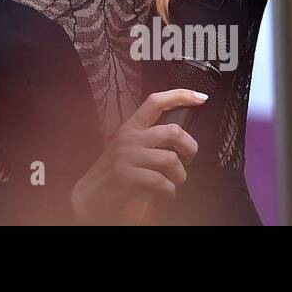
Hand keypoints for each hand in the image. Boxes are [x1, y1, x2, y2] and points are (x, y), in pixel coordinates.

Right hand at [70, 89, 204, 223]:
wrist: (90, 196)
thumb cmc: (115, 173)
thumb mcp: (130, 149)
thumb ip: (150, 140)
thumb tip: (180, 138)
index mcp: (131, 127)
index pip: (155, 102)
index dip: (179, 96)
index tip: (200, 97)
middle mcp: (129, 137)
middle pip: (172, 131)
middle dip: (190, 147)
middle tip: (188, 159)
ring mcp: (127, 155)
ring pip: (170, 159)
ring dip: (180, 175)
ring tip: (174, 182)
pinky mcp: (126, 175)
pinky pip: (161, 182)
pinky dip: (169, 192)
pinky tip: (165, 194)